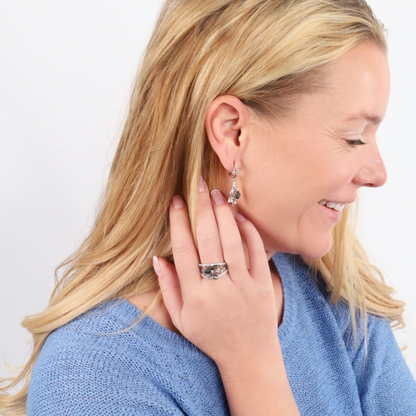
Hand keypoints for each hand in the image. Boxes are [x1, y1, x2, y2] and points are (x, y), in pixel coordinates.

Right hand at [154, 177, 279, 366]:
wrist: (249, 357)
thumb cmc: (211, 337)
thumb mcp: (181, 319)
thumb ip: (168, 288)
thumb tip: (157, 258)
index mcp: (195, 296)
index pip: (183, 250)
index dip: (178, 222)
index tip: (176, 201)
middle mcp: (218, 288)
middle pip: (208, 239)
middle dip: (201, 208)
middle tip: (198, 184)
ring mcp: (243, 286)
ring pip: (232, 241)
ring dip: (223, 214)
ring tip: (216, 194)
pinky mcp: (263, 285)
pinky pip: (256, 253)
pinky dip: (248, 232)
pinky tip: (240, 217)